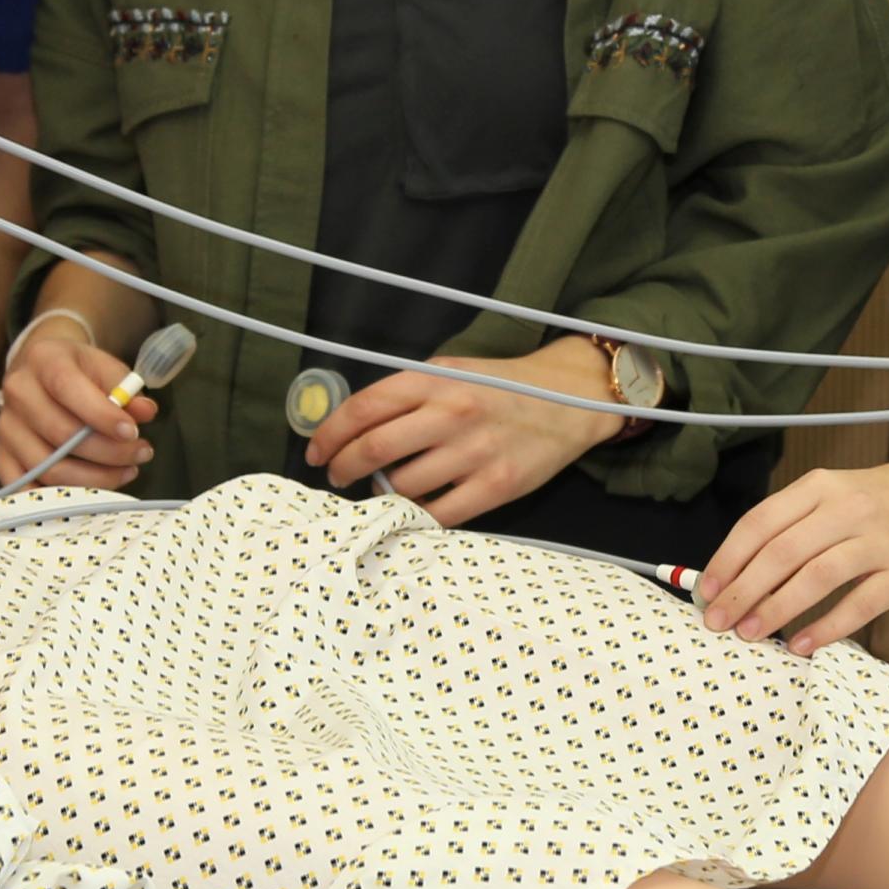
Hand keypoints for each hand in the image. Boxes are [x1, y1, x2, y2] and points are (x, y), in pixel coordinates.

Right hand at [0, 323, 153, 488]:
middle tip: (141, 454)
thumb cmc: (79, 371)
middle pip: (61, 434)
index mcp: (43, 359)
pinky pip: (29, 488)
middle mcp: (17, 391)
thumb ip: (125, 388)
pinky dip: (63, 496)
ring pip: (49, 467)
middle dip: (109, 452)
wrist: (40, 372)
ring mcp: (4, 427)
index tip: (133, 433)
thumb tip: (145, 412)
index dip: (102, 416)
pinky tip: (94, 490)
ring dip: (94, 478)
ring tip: (126, 471)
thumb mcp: (105, 368)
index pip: (67, 388)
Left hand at [304, 345, 618, 524]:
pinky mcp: (497, 485)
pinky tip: (412, 510)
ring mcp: (476, 451)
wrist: (571, 398)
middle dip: (343, 467)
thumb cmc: (502, 386)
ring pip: (403, 485)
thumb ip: (409, 394)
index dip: (330, 434)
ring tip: (381, 491)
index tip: (316, 451)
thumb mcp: (453, 371)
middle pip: (374, 448)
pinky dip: (417, 516)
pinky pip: (440, 513)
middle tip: (336, 476)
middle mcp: (453, 412)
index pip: (364, 408)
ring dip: (380, 494)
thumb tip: (354, 427)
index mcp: (436, 380)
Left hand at [695, 443, 888, 654]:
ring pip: (817, 576)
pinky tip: (801, 644)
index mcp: (820, 488)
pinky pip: (860, 603)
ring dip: (777, 608)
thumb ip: (790, 527)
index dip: (729, 559)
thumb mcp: (833, 496)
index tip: (705, 590)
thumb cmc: (879, 504)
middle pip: (783, 552)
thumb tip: (734, 575)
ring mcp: (879, 541)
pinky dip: (827, 626)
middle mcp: (847, 509)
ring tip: (749, 634)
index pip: (761, 522)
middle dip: (743, 590)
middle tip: (717, 622)